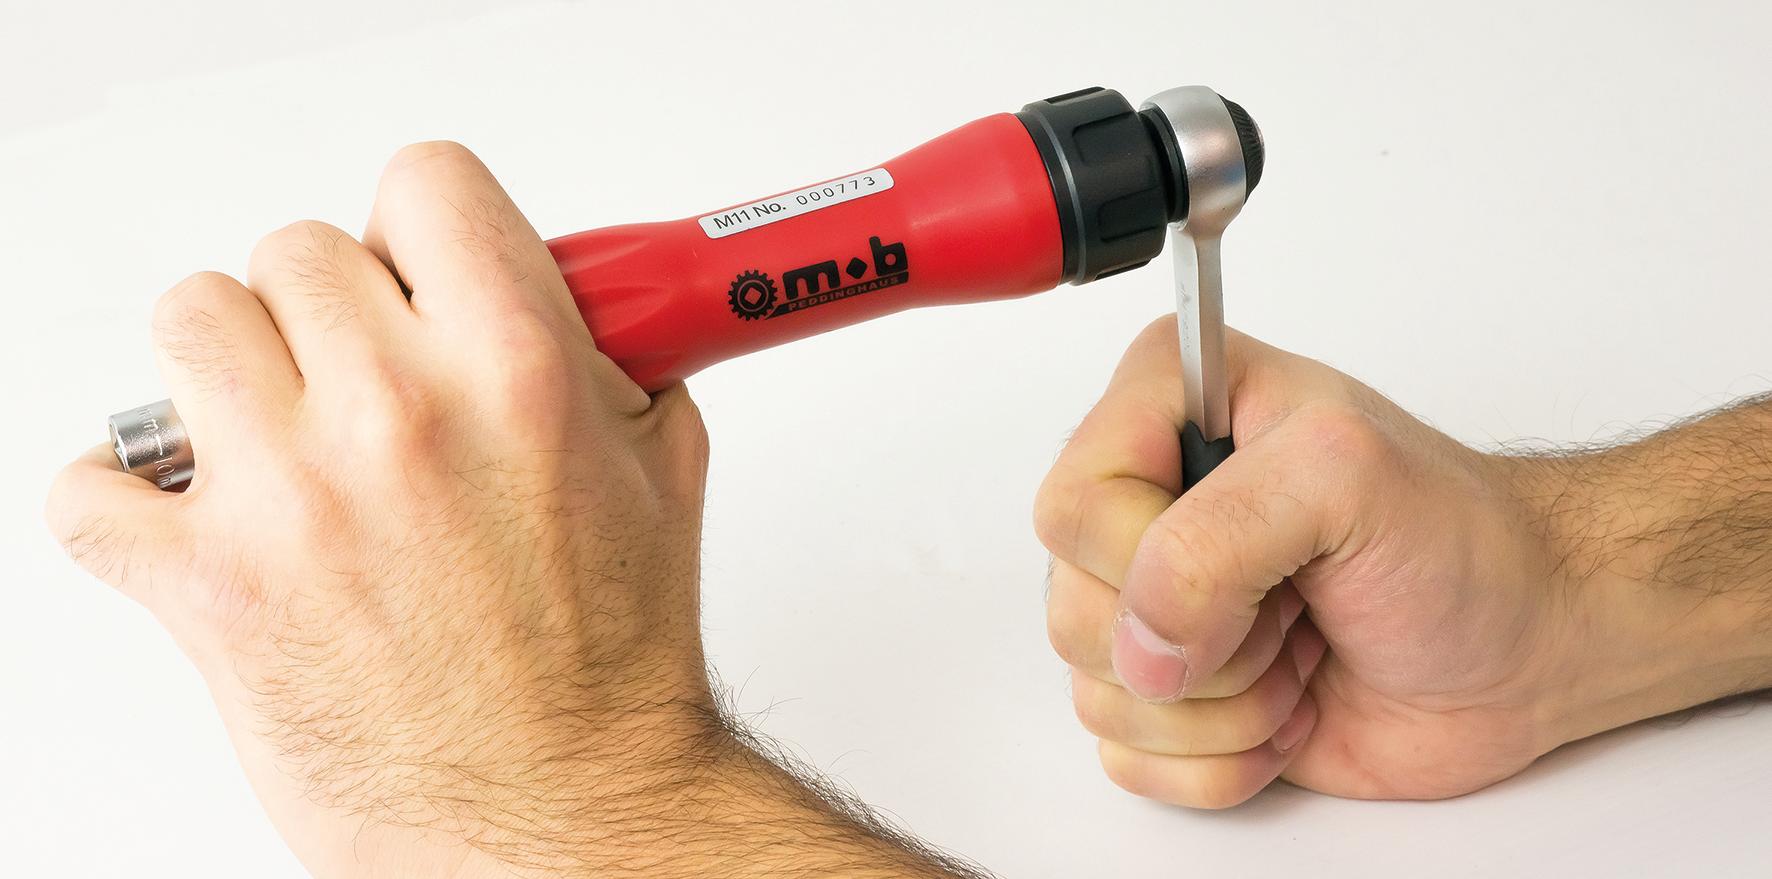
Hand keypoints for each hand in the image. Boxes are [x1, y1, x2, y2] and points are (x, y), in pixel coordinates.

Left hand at [46, 143, 965, 877]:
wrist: (563, 814)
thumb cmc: (610, 666)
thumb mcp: (660, 473)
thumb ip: (601, 361)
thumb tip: (561, 300)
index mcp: (515, 375)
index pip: (423, 184)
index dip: (422, 226)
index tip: (420, 271)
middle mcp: (395, 419)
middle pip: (294, 251)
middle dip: (331, 313)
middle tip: (361, 379)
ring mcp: (290, 501)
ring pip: (190, 324)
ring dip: (229, 372)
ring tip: (275, 435)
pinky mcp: (206, 588)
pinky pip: (93, 489)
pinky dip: (127, 503)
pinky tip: (194, 521)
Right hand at [1034, 316, 1771, 806]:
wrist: (1526, 644)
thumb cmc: (1461, 543)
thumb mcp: (1348, 478)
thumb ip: (1219, 534)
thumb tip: (1142, 640)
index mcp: (1167, 407)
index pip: (1069, 505)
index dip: (1150, 561)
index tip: (1259, 567)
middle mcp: (1145, 504)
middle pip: (1071, 611)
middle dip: (1205, 645)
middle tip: (1295, 607)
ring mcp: (1154, 606)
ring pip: (1097, 695)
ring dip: (1225, 707)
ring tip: (1301, 651)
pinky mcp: (1172, 698)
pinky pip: (1129, 760)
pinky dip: (1221, 761)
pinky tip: (1288, 709)